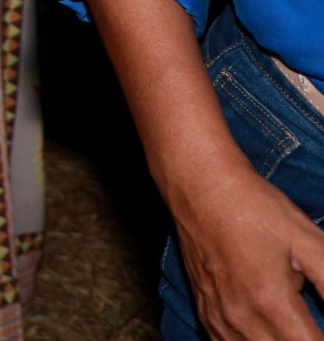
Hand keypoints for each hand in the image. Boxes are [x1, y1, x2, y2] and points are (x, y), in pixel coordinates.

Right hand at [168, 152, 323, 340]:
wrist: (199, 185)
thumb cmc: (254, 208)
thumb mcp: (309, 241)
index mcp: (272, 304)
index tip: (323, 324)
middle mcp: (242, 320)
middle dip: (306, 339)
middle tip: (313, 324)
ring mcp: (220, 319)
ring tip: (297, 326)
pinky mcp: (206, 314)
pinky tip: (269, 332)